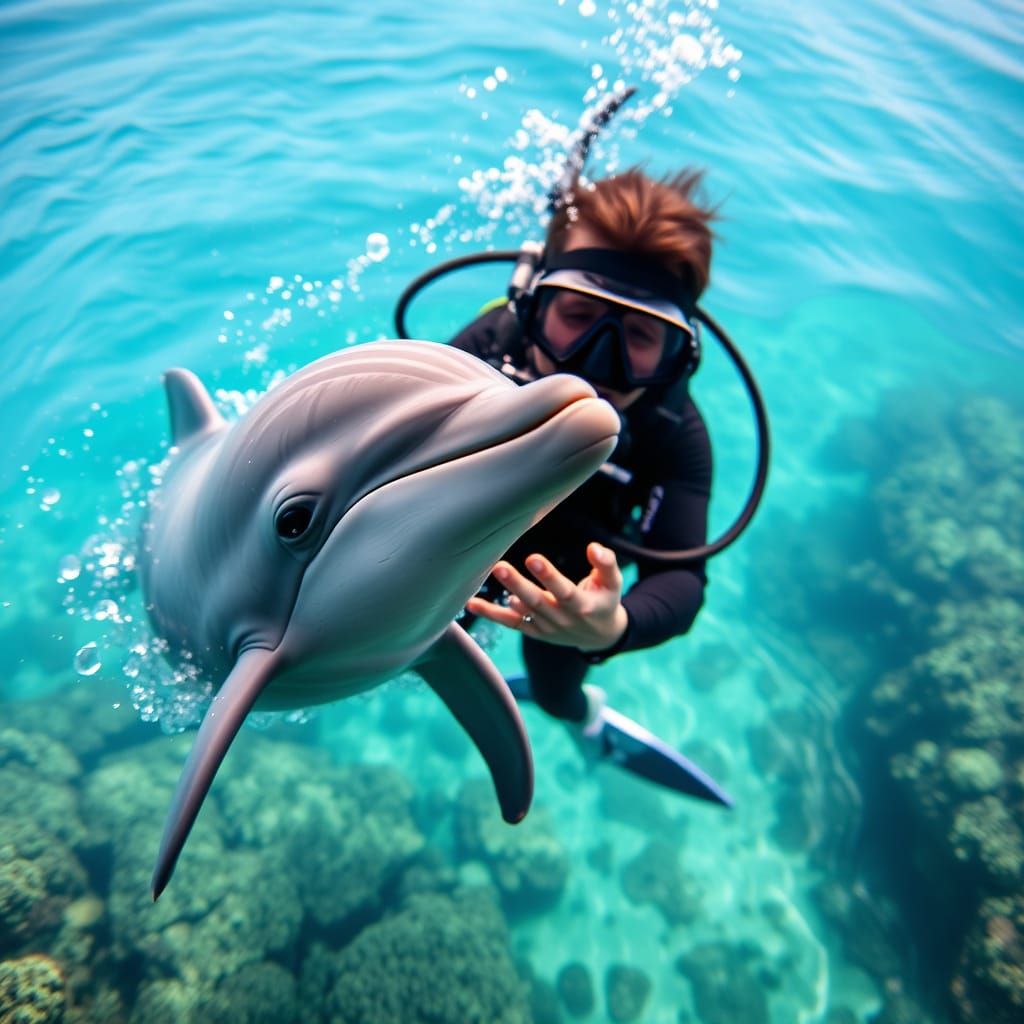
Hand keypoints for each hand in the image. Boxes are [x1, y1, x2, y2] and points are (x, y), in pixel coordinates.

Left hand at [466, 542, 628, 651]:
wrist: (600, 636)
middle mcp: (561, 619)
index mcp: (582, 606)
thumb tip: (594, 548)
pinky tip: (472, 604)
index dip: (549, 576)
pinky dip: (491, 614)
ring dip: (504, 593)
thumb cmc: (605, 601)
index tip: (533, 559)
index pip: (564, 591)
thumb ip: (606, 564)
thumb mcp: (613, 583)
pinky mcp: (533, 631)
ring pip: (522, 610)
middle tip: (500, 566)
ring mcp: (545, 627)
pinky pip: (510, 622)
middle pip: (537, 601)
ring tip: (488, 574)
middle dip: (517, 584)